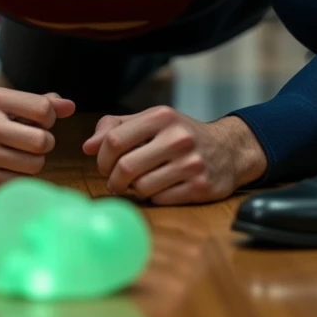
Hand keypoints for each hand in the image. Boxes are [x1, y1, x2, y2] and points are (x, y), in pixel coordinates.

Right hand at [0, 87, 75, 196]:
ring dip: (32, 162)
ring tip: (17, 155)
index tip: (37, 122)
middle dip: (44, 143)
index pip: (44, 110)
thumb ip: (41, 103)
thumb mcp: (7, 104)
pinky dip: (18, 176)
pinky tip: (4, 168)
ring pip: (35, 165)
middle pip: (42, 141)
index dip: (48, 119)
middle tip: (31, 143)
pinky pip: (20, 182)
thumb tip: (70, 106)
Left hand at [83, 107, 266, 205]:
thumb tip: (87, 146)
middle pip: (125, 167)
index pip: (114, 140)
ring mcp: (191, 164)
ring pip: (142, 187)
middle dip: (113, 179)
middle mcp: (178, 138)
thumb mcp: (151, 121)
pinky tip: (160, 188)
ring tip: (140, 183)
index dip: (102, 158)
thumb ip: (115, 127)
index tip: (104, 165)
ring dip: (134, 190)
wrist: (229, 149)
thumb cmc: (179, 135)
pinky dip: (154, 197)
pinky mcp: (200, 187)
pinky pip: (161, 200)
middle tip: (115, 181)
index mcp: (162, 117)